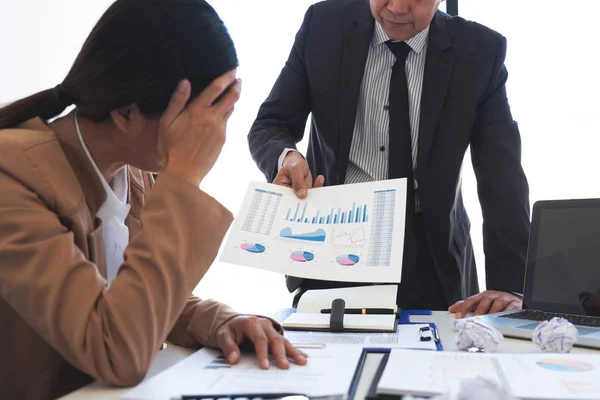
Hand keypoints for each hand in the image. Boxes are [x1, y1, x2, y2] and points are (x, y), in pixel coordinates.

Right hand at [158, 70, 240, 186]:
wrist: (184, 172)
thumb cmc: (170, 148)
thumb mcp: (166, 123)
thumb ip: (177, 101)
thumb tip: (185, 82)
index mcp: (197, 111)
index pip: (216, 88)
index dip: (226, 77)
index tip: (233, 69)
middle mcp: (212, 118)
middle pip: (231, 97)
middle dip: (236, 85)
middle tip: (238, 78)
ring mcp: (219, 129)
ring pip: (230, 109)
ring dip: (232, 99)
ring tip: (230, 93)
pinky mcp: (222, 139)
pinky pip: (226, 122)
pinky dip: (225, 114)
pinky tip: (219, 114)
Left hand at [215, 315, 307, 368]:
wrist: (233, 322)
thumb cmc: (230, 328)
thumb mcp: (223, 336)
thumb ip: (229, 347)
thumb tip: (234, 358)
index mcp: (251, 323)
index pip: (259, 339)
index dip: (263, 353)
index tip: (265, 366)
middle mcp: (264, 324)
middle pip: (275, 339)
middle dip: (281, 353)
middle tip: (284, 366)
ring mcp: (271, 329)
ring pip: (283, 340)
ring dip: (292, 351)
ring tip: (301, 361)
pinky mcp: (274, 334)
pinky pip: (285, 342)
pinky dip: (293, 349)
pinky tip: (302, 355)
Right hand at [274, 151, 323, 198]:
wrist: (298, 163)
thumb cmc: (292, 164)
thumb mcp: (295, 169)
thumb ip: (298, 181)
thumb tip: (302, 195)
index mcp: (279, 189)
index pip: (283, 199)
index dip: (289, 203)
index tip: (297, 200)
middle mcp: (288, 195)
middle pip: (294, 202)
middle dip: (303, 202)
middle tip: (310, 197)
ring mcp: (297, 195)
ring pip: (305, 199)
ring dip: (312, 195)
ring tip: (317, 185)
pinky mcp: (306, 194)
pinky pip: (312, 193)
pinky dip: (317, 187)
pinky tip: (320, 179)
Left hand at [448, 290, 521, 318]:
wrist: (515, 299)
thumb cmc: (495, 302)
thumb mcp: (481, 303)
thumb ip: (467, 306)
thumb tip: (452, 308)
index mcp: (483, 295)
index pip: (471, 300)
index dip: (464, 308)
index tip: (458, 317)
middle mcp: (493, 295)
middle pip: (485, 300)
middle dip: (479, 310)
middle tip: (474, 318)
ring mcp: (504, 299)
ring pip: (498, 303)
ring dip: (492, 311)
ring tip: (488, 320)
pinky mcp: (515, 304)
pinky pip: (511, 307)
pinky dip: (506, 312)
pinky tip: (502, 318)